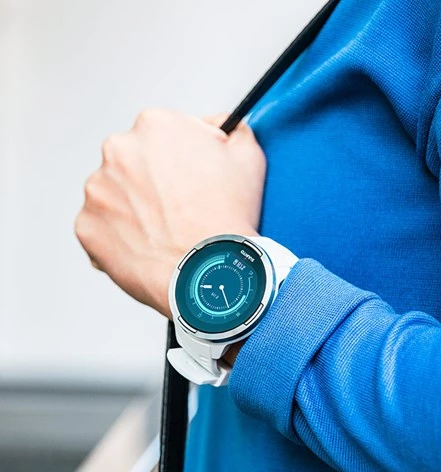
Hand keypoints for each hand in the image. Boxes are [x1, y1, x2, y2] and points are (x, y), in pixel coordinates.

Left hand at [75, 110, 265, 316]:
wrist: (208, 273)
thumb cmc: (227, 219)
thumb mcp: (249, 159)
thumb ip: (234, 131)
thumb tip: (226, 128)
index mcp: (155, 125)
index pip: (166, 135)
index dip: (185, 159)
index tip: (194, 181)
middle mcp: (118, 150)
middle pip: (136, 162)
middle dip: (154, 180)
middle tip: (181, 209)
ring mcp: (97, 190)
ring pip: (116, 194)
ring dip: (135, 207)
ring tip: (166, 232)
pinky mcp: (86, 226)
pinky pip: (102, 228)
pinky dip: (120, 237)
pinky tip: (149, 247)